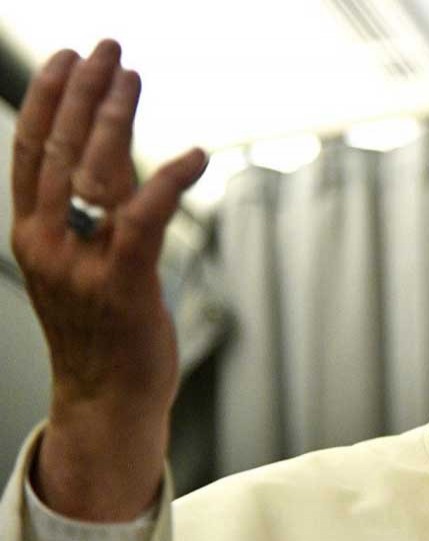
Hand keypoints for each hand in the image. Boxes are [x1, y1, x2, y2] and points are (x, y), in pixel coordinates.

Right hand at [10, 39, 206, 520]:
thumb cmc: (102, 336)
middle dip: (83, 91)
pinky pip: (146, 216)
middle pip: (59, 149)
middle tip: (106, 48)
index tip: (69, 61)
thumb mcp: (83, 270)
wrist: (105, 401)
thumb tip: (119, 178)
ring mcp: (82, 262)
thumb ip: (93, 223)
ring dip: (116, 117)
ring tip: (134, 77)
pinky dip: (172, 179)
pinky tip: (194, 154)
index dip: (48, 101)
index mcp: (33, 237)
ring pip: (95, 171)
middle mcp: (48, 243)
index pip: (32, 154)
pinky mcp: (125, 281)